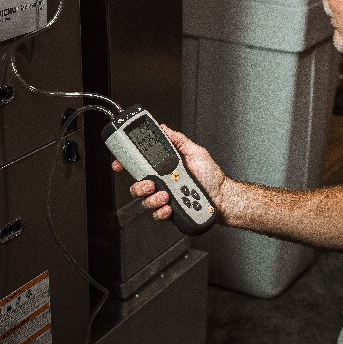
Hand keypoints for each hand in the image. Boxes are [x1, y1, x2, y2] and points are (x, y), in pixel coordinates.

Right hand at [111, 125, 229, 223]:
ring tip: (166, 196)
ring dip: (152, 199)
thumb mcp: (196, 152)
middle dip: (139, 186)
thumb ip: (179, 141)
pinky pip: (157, 214)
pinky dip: (161, 212)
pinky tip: (170, 208)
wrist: (223, 197)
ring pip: (145, 201)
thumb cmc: (211, 176)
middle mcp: (162, 184)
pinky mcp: (170, 212)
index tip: (119, 164)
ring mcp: (165, 198)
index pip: (140, 166)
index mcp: (165, 168)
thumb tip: (165, 128)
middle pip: (137, 186)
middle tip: (152, 184)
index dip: (126, 164)